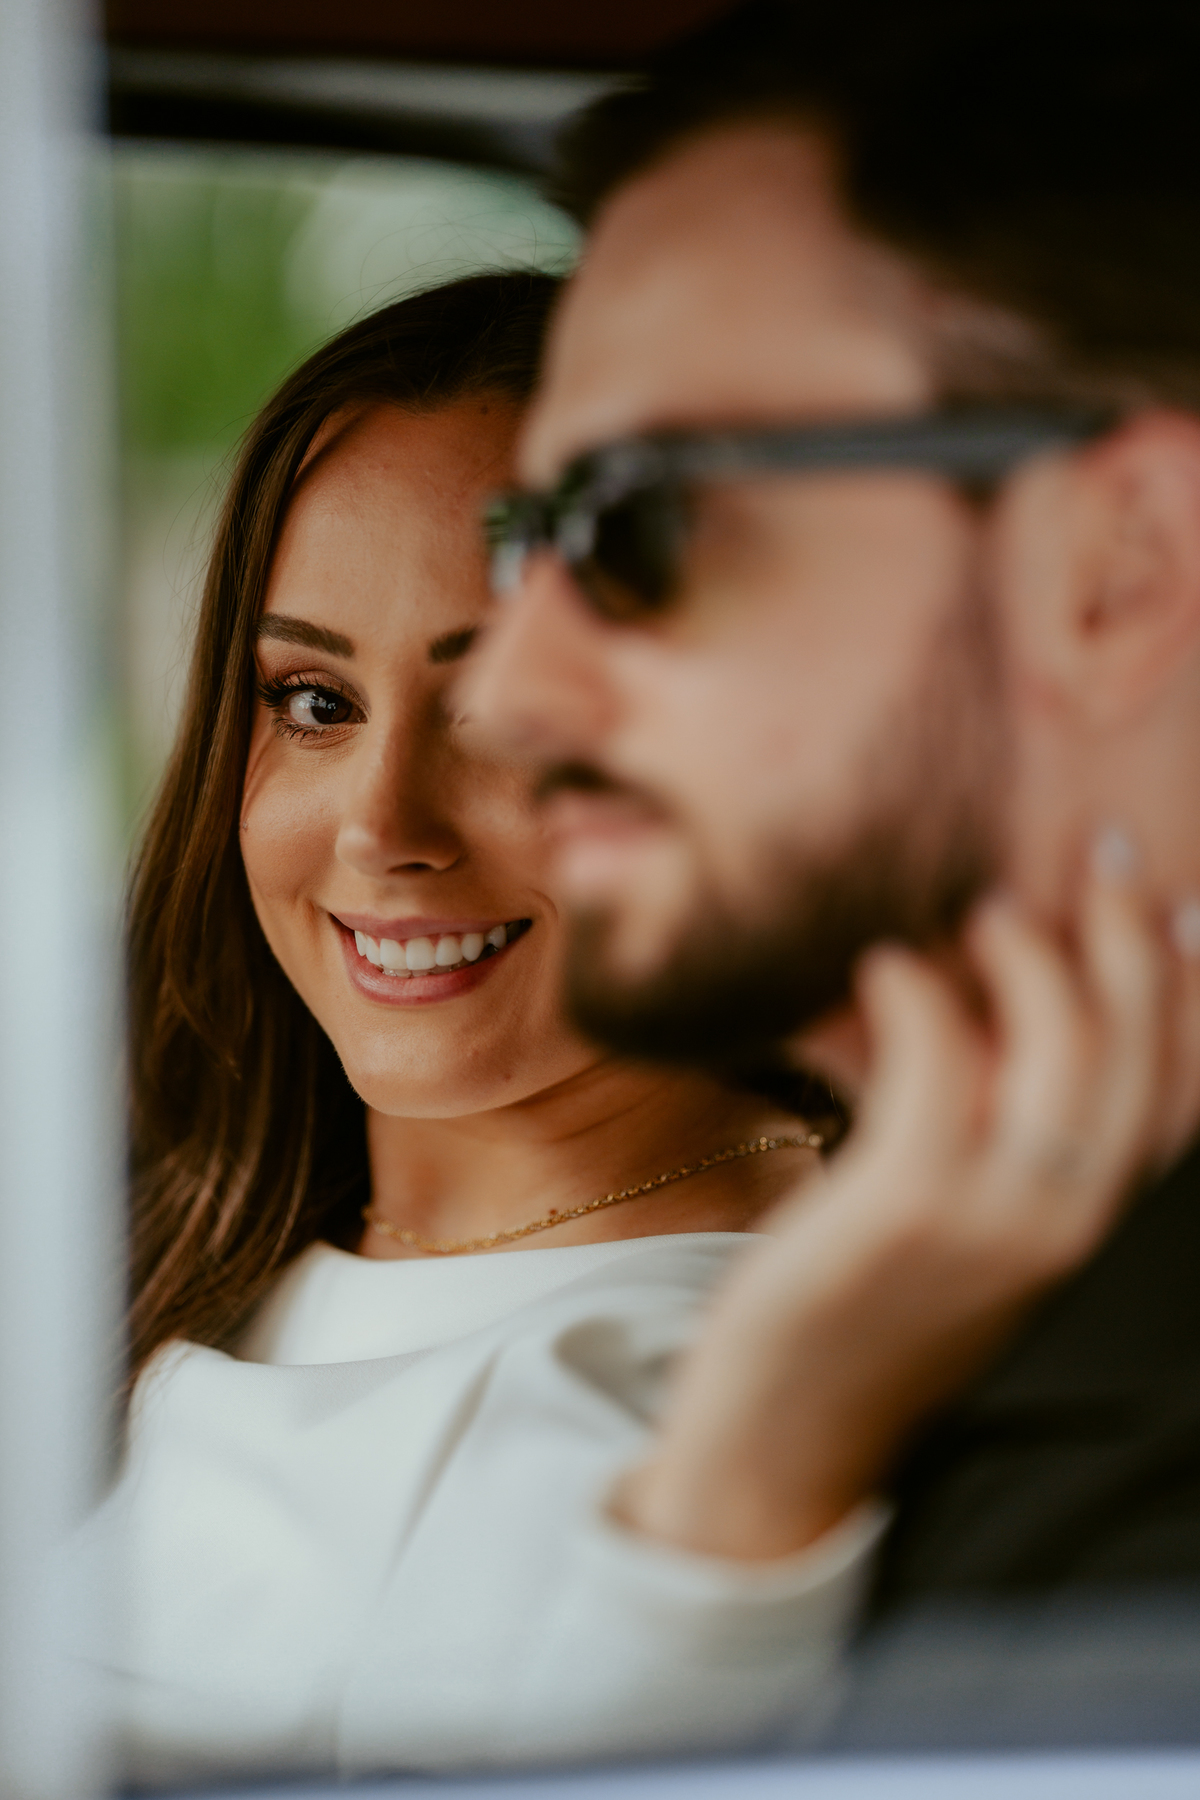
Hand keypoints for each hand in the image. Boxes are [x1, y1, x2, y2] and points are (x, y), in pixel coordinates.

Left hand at [622, 846, 1197, 1559]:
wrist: (786, 1439)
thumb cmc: (869, 1314)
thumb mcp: (969, 1232)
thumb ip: (1011, 1142)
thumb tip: (1025, 1027)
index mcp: (1092, 1231)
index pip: (1180, 1096)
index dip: (1193, 990)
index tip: (1178, 906)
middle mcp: (1068, 1228)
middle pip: (1138, 1055)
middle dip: (1131, 942)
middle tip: (1102, 860)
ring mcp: (996, 1224)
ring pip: (1065, 1056)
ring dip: (1035, 962)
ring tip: (988, 913)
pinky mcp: (904, 1213)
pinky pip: (940, 1070)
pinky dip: (923, 998)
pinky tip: (889, 965)